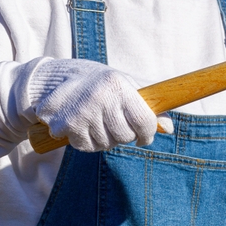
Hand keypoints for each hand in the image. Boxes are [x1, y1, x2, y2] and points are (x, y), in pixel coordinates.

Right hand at [26, 58, 171, 152]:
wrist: (56, 78)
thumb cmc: (101, 84)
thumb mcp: (127, 86)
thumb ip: (150, 107)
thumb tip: (169, 129)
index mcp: (118, 86)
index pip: (145, 122)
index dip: (148, 134)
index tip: (144, 136)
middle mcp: (100, 98)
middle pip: (125, 136)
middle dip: (124, 135)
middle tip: (114, 122)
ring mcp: (82, 112)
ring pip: (107, 144)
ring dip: (105, 138)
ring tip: (97, 120)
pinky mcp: (65, 125)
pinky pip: (87, 147)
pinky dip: (88, 141)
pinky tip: (83, 125)